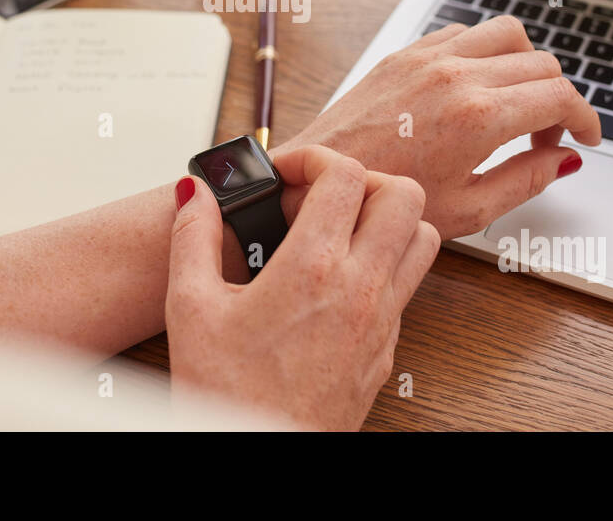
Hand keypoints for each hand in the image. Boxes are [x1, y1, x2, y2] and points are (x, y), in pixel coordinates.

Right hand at [166, 145, 439, 430]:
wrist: (257, 456)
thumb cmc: (227, 394)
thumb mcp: (190, 307)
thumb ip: (191, 237)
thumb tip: (195, 194)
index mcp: (312, 269)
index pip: (344, 175)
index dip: (314, 158)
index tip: (286, 172)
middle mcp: (360, 290)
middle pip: (405, 196)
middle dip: (365, 179)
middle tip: (324, 193)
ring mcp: (381, 321)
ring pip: (422, 240)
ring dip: (389, 220)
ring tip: (341, 228)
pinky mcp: (386, 350)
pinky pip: (407, 286)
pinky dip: (384, 265)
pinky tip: (339, 278)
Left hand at [278, 15, 602, 239]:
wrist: (321, 179)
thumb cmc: (384, 199)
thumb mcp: (468, 209)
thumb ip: (526, 180)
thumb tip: (563, 160)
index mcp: (480, 116)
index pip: (560, 97)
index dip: (586, 119)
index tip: (586, 138)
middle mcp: (458, 75)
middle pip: (542, 64)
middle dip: (559, 100)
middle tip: (547, 137)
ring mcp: (429, 57)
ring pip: (508, 33)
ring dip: (527, 65)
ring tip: (517, 105)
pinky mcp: (405, 53)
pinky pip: (463, 32)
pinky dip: (485, 52)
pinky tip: (477, 87)